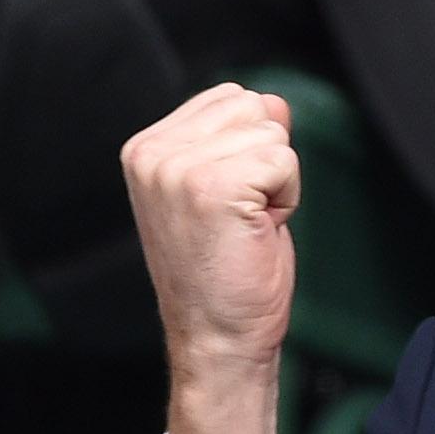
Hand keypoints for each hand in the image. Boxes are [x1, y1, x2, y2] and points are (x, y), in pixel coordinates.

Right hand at [122, 85, 299, 433]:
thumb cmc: (225, 269)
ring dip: (279, 181)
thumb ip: (240, 138)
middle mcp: (152, 152)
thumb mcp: (226, 188)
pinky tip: (259, 230)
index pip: (231, 98)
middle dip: (268, 160)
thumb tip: (273, 100)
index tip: (232, 200)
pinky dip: (288, 197)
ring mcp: (177, 168)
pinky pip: (285, 161)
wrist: (217, 335)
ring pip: (273, 134)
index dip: (252, 147)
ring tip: (247, 224)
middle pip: (255, 107)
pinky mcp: (213, 186)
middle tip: (244, 215)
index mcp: (146, 148)